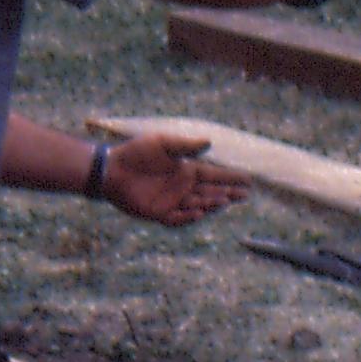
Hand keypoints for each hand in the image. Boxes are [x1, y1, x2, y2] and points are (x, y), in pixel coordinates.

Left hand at [101, 130, 246, 228]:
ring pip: (198, 205)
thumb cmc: (136, 153)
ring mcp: (172, 201)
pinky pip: (178, 219)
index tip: (249, 179)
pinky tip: (200, 211)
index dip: (231, 178)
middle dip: (228, 193)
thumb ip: (185, 145)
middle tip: (245, 194)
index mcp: (185, 170)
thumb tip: (208, 142)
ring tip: (226, 199)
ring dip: (212, 203)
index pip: (214, 175)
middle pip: (211, 192)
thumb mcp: (162, 143)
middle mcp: (182, 187)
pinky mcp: (159, 213)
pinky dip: (189, 217)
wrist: (111, 169)